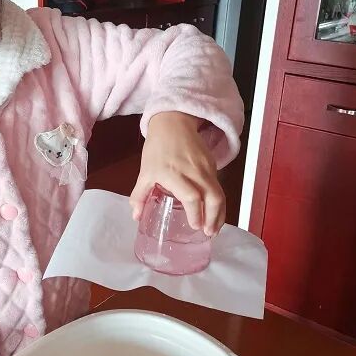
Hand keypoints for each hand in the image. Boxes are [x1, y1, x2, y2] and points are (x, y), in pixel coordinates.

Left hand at [130, 111, 224, 235]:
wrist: (174, 122)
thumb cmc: (157, 148)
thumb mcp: (145, 171)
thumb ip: (139, 195)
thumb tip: (136, 216)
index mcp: (173, 173)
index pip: (191, 196)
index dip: (196, 213)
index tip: (195, 226)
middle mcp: (193, 171)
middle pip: (212, 197)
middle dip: (214, 218)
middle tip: (209, 233)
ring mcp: (205, 167)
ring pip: (219, 193)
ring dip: (219, 213)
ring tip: (213, 228)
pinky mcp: (213, 165)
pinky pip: (219, 187)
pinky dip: (218, 202)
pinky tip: (213, 212)